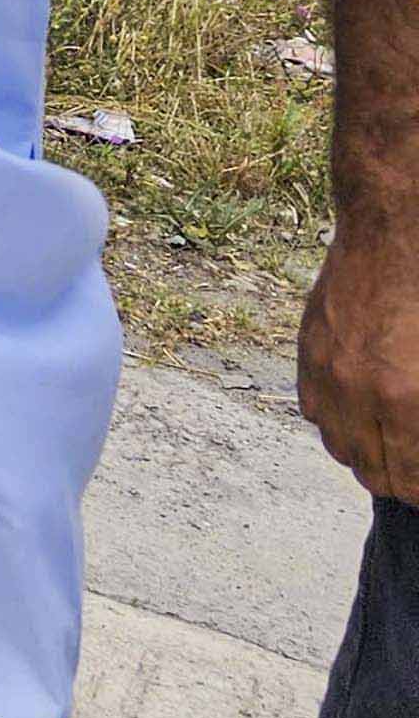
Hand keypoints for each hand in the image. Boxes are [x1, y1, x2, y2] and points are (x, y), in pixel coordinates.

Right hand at [306, 224, 418, 500]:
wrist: (394, 235)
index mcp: (408, 401)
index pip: (409, 482)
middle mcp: (362, 394)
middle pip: (373, 474)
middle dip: (399, 481)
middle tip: (415, 473)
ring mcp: (329, 373)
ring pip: (338, 447)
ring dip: (366, 456)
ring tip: (390, 450)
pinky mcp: (308, 353)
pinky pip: (314, 411)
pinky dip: (337, 422)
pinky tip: (361, 412)